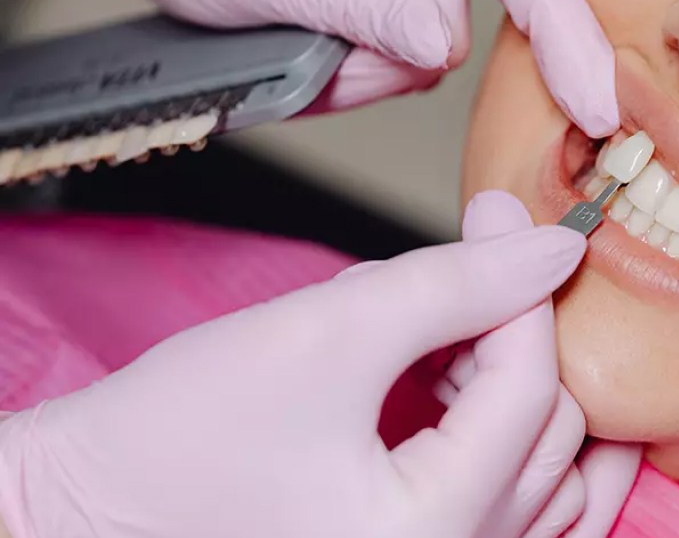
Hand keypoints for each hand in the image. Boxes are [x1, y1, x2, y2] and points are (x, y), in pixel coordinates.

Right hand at [0, 193, 629, 537]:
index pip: (530, 388)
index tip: (499, 213)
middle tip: (467, 272)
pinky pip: (523, 515)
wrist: (83, 514)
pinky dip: (510, 444)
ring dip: (523, 394)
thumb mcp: (325, 334)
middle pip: (554, 435)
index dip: (519, 285)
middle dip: (516, 338)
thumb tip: (549, 247)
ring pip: (555, 484)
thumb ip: (452, 286)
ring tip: (455, 340)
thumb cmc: (173, 439)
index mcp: (432, 531)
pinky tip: (459, 391)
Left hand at [62, 0, 617, 133]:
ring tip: (283, 30)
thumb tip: (441, 47)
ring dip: (349, 67)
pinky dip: (339, 67)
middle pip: (449, 27)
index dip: (562, 32)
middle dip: (377, 58)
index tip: (595, 105)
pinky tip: (294, 39)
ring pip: (413, 54)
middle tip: (301, 39)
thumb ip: (367, 4)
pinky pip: (385, 54)